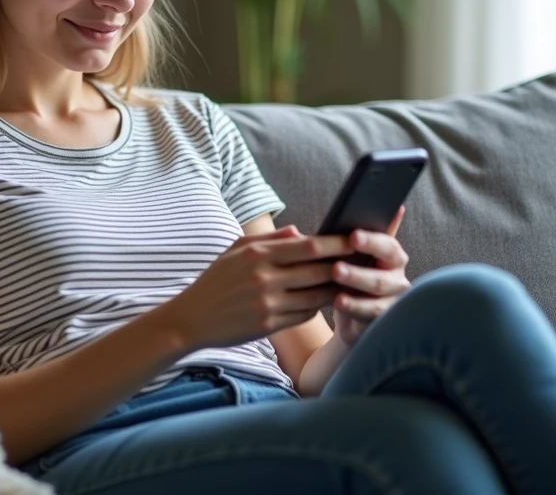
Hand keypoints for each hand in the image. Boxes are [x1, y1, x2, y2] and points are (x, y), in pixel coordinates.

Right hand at [162, 225, 356, 350]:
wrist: (190, 319)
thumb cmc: (215, 281)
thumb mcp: (234, 251)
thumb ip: (268, 238)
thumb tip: (300, 231)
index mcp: (257, 254)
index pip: (308, 246)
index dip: (336, 243)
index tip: (355, 238)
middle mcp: (264, 278)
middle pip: (317, 270)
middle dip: (344, 265)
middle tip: (365, 260)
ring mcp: (268, 303)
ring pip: (316, 296)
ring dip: (335, 289)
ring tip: (352, 282)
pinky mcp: (269, 325)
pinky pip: (304, 315)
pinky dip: (317, 308)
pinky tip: (325, 301)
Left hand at [330, 206, 410, 346]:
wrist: (350, 315)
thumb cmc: (347, 277)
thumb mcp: (342, 257)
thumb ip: (332, 242)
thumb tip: (295, 229)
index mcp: (390, 252)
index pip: (386, 243)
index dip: (371, 240)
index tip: (352, 236)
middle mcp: (397, 272)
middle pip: (384, 268)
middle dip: (359, 265)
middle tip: (336, 265)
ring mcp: (395, 295)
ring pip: (378, 288)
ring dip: (356, 282)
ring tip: (335, 279)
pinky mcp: (387, 316)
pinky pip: (373, 310)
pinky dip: (355, 305)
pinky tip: (338, 301)